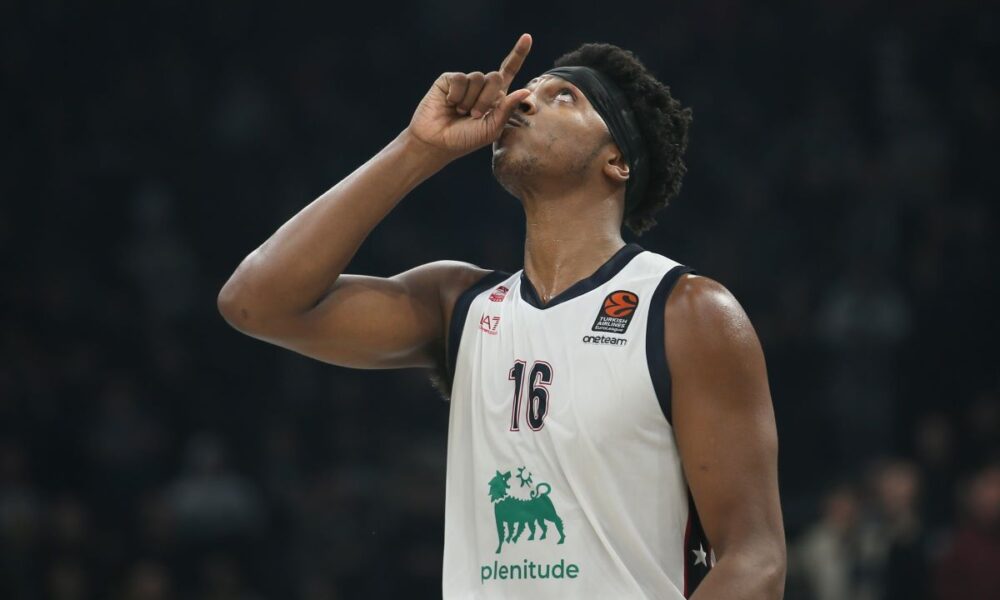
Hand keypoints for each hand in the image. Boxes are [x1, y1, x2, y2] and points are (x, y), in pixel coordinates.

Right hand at [406, 34, 532, 159]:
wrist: (437, 142)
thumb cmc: (465, 139)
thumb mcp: (491, 129)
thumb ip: (507, 109)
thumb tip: (526, 91)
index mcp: (495, 97)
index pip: (509, 71)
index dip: (518, 54)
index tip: (527, 38)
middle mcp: (481, 87)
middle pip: (495, 76)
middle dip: (488, 98)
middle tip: (474, 115)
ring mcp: (465, 83)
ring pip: (478, 78)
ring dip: (470, 100)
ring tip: (460, 112)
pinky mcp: (449, 80)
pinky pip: (460, 79)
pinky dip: (456, 95)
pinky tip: (449, 103)